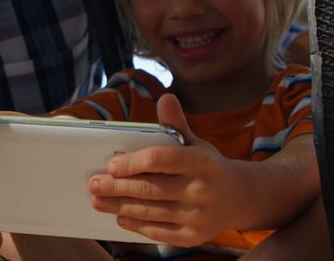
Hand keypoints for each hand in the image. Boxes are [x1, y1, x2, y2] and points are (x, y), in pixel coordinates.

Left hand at [87, 94, 247, 246]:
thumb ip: (176, 124)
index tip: (111, 165)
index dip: (132, 162)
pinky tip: (121, 217)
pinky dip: (136, 224)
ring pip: (149, 211)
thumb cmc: (208, 166)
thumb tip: (165, 98)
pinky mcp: (193, 236)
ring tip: (99, 200)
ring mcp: (197, 216)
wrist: (239, 198)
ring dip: (119, 206)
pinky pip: (158, 231)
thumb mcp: (196, 143)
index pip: (159, 159)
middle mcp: (200, 190)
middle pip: (149, 188)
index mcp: (200, 162)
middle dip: (116, 186)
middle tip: (94, 183)